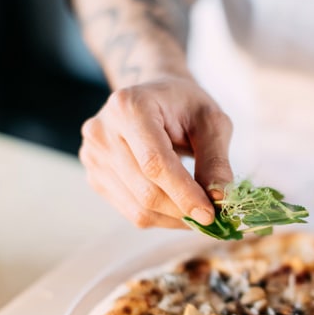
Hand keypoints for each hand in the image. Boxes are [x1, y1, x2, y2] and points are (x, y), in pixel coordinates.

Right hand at [79, 75, 233, 228]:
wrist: (154, 97)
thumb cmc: (186, 106)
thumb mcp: (211, 122)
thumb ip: (216, 159)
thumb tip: (220, 199)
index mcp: (130, 106)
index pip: (155, 163)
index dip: (184, 193)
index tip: (210, 214)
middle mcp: (102, 131)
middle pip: (145, 190)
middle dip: (183, 210)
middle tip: (212, 217)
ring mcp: (93, 156)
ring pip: (138, 208)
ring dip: (174, 218)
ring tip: (198, 209)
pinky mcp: (95, 176)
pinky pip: (131, 211)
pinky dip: (161, 217)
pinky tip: (178, 205)